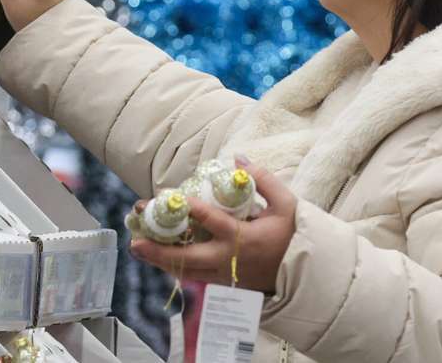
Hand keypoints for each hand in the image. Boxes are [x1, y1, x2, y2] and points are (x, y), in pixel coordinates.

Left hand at [129, 157, 297, 293]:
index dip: (189, 208)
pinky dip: (176, 267)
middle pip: (188, 258)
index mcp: (245, 238)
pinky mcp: (225, 283)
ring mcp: (225, 275)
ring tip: (138, 246)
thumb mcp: (287, 204)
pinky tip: (159, 257)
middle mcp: (230, 260)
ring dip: (161, 260)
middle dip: (159, 249)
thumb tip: (238, 159)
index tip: (169, 196)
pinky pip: (195, 276)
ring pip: (187, 271)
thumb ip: (263, 179)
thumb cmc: (294, 235)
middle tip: (136, 239)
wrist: (306, 274)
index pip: (211, 221)